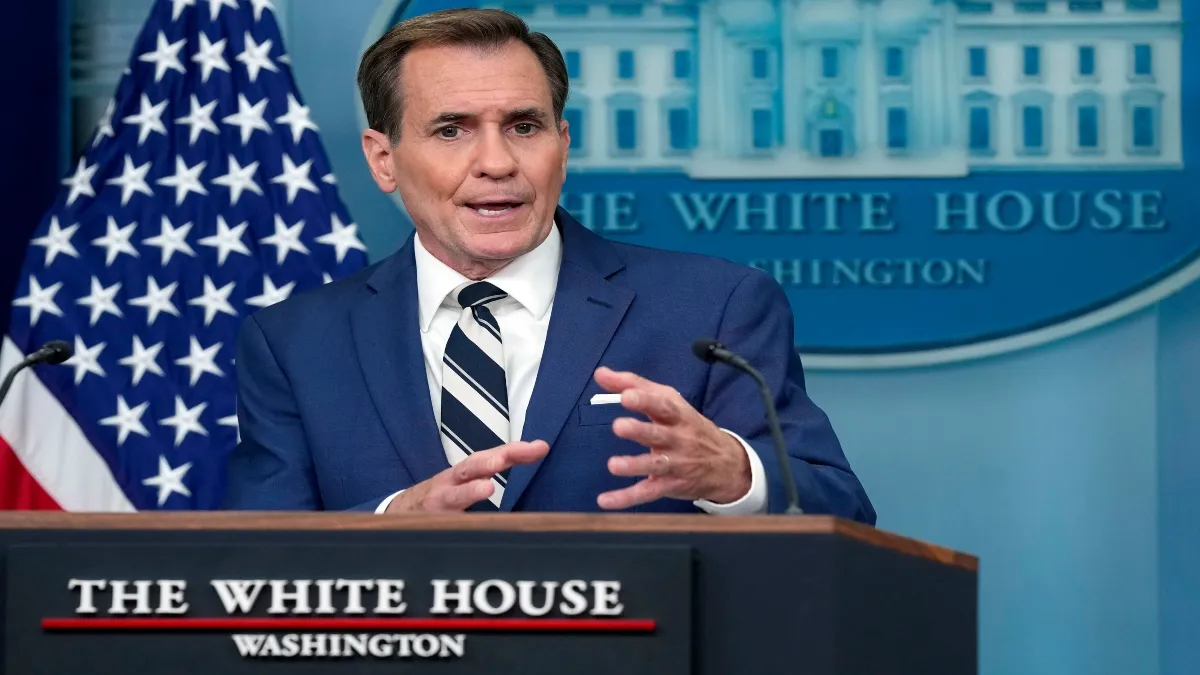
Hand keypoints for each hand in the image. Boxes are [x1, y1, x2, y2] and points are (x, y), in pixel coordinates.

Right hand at [385, 440, 548, 511]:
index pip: (491, 457)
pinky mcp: (426, 524)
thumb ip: (493, 474)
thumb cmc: (442, 497)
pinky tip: (458, 526)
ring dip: (468, 491)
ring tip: (486, 488)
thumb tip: (532, 460)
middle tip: (503, 459)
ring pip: (452, 497)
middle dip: (487, 462)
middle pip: (469, 468)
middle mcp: (449, 484)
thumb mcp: (467, 482)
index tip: (539, 447)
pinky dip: (449, 525)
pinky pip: (440, 525)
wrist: (399, 513)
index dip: (513, 451)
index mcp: (464, 473)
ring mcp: (436, 504)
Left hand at [592, 367, 750, 509]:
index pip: (662, 406)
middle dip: (640, 431)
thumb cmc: (688, 426)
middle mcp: (678, 439)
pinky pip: (647, 492)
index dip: (645, 400)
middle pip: (658, 435)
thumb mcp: (668, 401)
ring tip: (613, 465)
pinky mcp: (670, 485)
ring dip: (635, 466)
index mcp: (677, 415)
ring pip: (654, 465)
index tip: (626, 395)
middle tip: (619, 426)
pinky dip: (626, 498)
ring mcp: (675, 464)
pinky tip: (605, 500)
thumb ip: (633, 385)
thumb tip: (601, 373)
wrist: (727, 464)